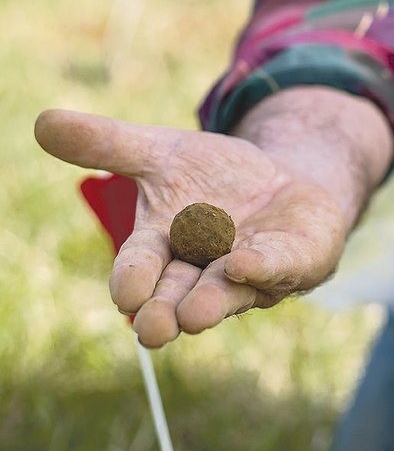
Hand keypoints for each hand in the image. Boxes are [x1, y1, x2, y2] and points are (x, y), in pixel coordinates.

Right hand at [34, 105, 366, 347]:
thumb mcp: (162, 152)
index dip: (133, 280)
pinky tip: (246, 264)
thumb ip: (108, 144)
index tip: (125, 293)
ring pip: (226, 294)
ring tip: (195, 315)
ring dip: (210, 303)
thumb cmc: (214, 180)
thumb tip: (42, 121)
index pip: (140, 268)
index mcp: (164, 246)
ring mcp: (249, 272)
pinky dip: (263, 268)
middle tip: (153, 329)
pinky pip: (279, 267)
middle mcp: (202, 268)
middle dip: (164, 311)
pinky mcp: (294, 262)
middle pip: (177, 296)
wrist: (282, 183)